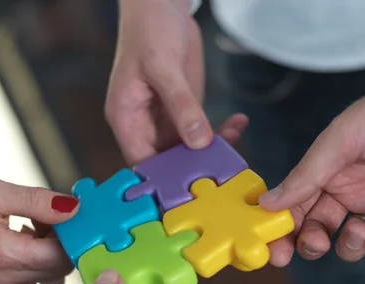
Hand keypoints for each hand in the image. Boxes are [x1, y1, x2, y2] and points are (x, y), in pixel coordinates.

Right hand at [0, 179, 78, 283]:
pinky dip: (31, 273)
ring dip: (46, 261)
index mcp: (5, 254)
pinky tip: (14, 254)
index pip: (62, 256)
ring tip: (26, 240)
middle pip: (59, 271)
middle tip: (42, 226)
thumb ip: (38, 201)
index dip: (69, 238)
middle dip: (60, 247)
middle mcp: (3, 282)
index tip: (62, 222)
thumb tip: (72, 208)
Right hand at [106, 0, 248, 164]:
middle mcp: (143, 123)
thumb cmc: (149, 29)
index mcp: (126, 118)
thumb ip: (182, 106)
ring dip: (211, 149)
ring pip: (186, 149)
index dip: (162, 176)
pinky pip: (200, 131)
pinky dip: (220, 130)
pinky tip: (238, 123)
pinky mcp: (183, 110)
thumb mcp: (164, 68)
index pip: (141, 160)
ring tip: (234, 141)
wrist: (162, 3)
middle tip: (221, 168)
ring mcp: (164, 118)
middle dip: (193, 167)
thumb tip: (199, 142)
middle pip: (165, 159)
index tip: (190, 185)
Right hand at [260, 68, 364, 262]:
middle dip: (311, 243)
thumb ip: (306, 174)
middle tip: (316, 243)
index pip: (295, 206)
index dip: (282, 230)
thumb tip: (266, 203)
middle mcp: (350, 191)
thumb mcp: (342, 139)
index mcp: (328, 172)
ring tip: (361, 229)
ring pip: (353, 244)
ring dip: (352, 245)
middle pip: (318, 230)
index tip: (276, 251)